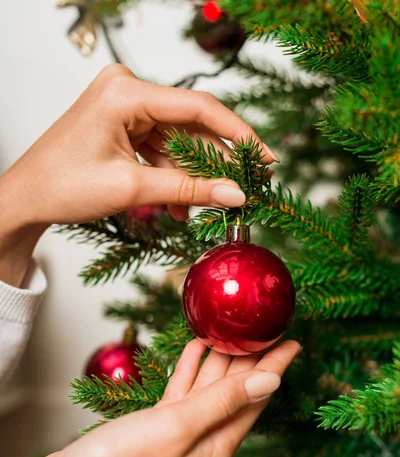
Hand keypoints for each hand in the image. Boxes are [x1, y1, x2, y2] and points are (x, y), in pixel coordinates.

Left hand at [0, 64, 277, 286]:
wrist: (27, 198)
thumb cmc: (63, 186)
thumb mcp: (133, 188)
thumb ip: (189, 189)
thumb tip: (235, 193)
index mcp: (125, 93)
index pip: (198, 107)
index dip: (237, 134)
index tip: (264, 157)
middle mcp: (126, 90)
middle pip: (189, 127)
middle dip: (213, 164)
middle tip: (241, 190)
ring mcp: (124, 106)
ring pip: (177, 141)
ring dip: (190, 177)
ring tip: (201, 209)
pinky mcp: (123, 123)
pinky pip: (160, 148)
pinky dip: (171, 175)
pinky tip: (179, 204)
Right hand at [0, 339, 298, 456]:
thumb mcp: (180, 426)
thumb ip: (225, 400)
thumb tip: (271, 381)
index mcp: (218, 444)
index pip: (257, 397)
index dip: (276, 366)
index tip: (294, 341)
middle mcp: (204, 440)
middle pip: (236, 391)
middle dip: (251, 358)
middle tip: (264, 327)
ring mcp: (180, 435)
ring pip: (209, 389)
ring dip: (221, 360)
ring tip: (233, 331)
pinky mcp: (156, 428)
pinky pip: (183, 394)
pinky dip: (191, 371)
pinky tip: (196, 350)